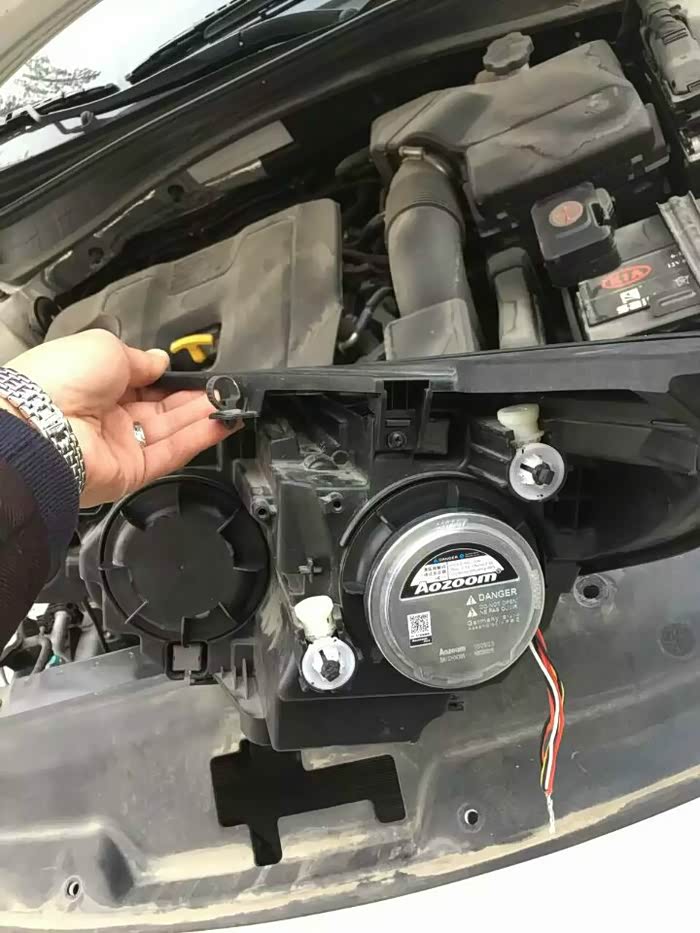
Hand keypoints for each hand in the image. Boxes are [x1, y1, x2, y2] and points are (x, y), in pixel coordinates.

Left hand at [4, 330, 233, 506]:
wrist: (41, 427)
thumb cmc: (57, 381)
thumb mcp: (106, 347)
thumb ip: (141, 357)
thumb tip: (161, 360)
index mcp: (94, 383)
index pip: (144, 382)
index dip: (172, 377)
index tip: (198, 371)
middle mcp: (106, 416)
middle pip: (162, 408)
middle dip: (194, 397)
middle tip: (223, 388)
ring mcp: (120, 445)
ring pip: (171, 431)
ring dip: (203, 417)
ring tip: (230, 404)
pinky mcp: (132, 472)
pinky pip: (171, 454)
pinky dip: (198, 440)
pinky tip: (220, 423)